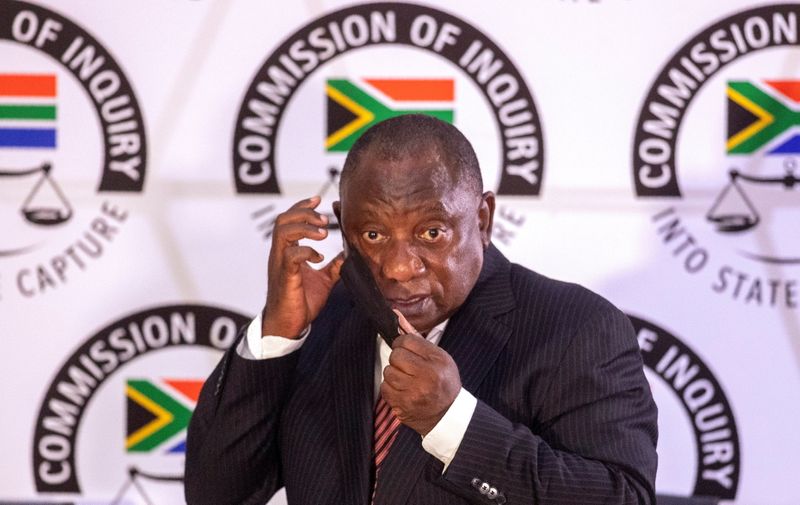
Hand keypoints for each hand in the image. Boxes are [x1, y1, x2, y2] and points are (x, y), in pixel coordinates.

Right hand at [261, 196, 343, 337]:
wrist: (288, 325)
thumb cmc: (300, 302)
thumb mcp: (323, 280)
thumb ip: (333, 265)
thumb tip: (349, 254)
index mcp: (286, 252)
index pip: (288, 219)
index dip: (302, 206)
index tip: (319, 200)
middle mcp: (280, 254)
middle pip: (283, 219)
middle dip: (304, 213)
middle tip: (325, 219)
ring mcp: (280, 264)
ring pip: (283, 232)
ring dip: (306, 228)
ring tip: (324, 233)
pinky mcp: (285, 277)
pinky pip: (291, 256)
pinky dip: (307, 251)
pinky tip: (319, 257)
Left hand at [380, 311, 461, 435]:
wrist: (448, 414)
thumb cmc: (443, 382)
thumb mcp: (439, 357)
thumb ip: (415, 337)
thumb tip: (396, 315)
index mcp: (437, 360)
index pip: (407, 341)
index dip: (402, 344)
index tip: (406, 350)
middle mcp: (427, 375)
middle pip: (396, 356)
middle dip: (398, 360)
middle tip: (407, 367)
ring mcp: (414, 392)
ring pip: (388, 372)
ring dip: (394, 375)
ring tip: (406, 380)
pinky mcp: (404, 405)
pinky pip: (385, 388)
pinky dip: (390, 388)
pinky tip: (402, 390)